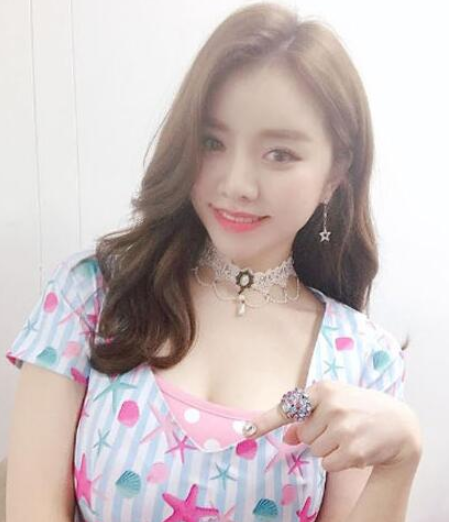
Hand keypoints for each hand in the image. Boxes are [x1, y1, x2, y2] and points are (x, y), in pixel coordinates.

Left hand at [242, 380, 422, 471]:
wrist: (398, 423)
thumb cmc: (359, 408)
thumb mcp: (334, 403)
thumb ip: (308, 415)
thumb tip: (286, 436)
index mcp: (324, 389)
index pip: (289, 407)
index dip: (265, 421)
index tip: (246, 431)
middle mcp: (332, 405)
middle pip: (303, 435)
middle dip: (317, 435)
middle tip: (339, 427)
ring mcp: (343, 428)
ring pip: (313, 450)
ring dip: (328, 449)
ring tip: (349, 436)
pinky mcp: (352, 450)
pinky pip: (327, 463)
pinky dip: (337, 461)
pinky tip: (354, 448)